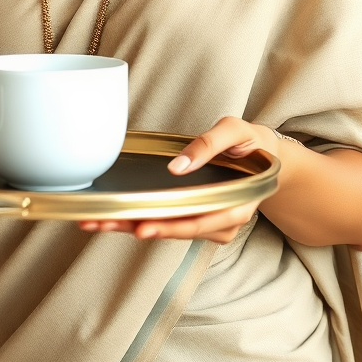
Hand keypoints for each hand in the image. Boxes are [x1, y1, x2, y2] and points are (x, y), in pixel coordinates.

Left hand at [78, 117, 279, 243]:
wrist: (264, 155)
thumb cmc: (250, 142)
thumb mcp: (234, 131)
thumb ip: (208, 145)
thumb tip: (176, 166)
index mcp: (235, 203)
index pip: (197, 221)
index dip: (169, 227)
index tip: (140, 228)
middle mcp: (223, 221)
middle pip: (175, 230)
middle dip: (135, 227)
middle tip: (99, 222)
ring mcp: (210, 224)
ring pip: (168, 229)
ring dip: (131, 225)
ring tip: (97, 220)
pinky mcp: (198, 218)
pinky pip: (169, 223)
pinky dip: (141, 219)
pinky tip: (115, 216)